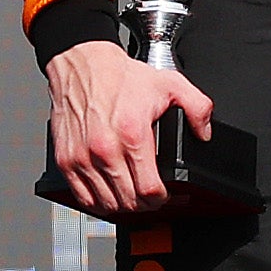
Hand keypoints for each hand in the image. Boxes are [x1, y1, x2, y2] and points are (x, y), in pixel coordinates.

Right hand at [46, 42, 212, 216]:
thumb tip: (205, 132)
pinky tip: (108, 194)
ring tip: (131, 196)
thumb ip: (198, 107)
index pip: (149, 190)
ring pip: (106, 204)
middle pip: (129, 202)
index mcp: (132, 135)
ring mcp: (83, 158)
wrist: (82, 63)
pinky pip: (82, 198)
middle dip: (145, 204)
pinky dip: (97, 203)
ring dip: (123, 206)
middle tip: (151, 197)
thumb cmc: (119, 76)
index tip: (166, 195)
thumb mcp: (170, 84)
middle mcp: (105, 150)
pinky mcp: (66, 160)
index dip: (162, 199)